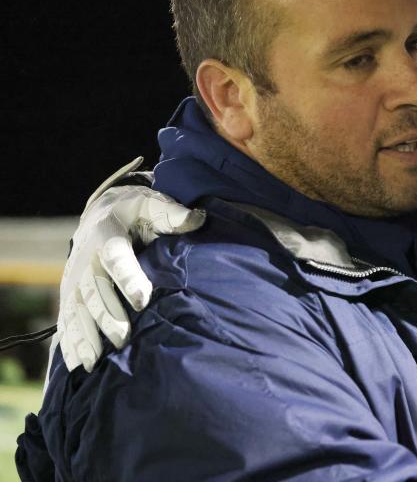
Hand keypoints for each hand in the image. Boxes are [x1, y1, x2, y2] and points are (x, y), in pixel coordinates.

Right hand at [57, 181, 203, 371]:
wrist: (101, 213)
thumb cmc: (134, 212)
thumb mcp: (150, 205)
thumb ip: (171, 214)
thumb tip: (198, 219)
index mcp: (107, 235)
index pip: (117, 258)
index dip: (128, 278)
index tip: (143, 300)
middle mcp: (86, 259)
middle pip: (94, 290)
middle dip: (107, 315)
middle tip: (124, 338)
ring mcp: (74, 279)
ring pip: (76, 309)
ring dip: (84, 335)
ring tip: (94, 360)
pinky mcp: (69, 294)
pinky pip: (66, 320)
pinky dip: (70, 343)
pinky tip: (77, 365)